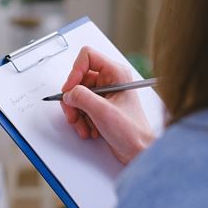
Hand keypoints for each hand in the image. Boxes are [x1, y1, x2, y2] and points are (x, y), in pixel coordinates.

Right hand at [60, 46, 153, 164]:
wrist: (138, 151)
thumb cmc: (132, 132)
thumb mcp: (103, 112)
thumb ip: (82, 97)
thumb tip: (68, 93)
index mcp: (116, 73)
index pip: (87, 57)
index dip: (75, 71)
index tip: (70, 89)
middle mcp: (110, 80)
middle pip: (78, 79)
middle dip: (73, 100)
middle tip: (73, 114)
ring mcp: (104, 94)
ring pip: (77, 95)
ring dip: (77, 113)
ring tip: (84, 126)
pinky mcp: (100, 106)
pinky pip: (80, 107)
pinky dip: (81, 119)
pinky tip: (89, 129)